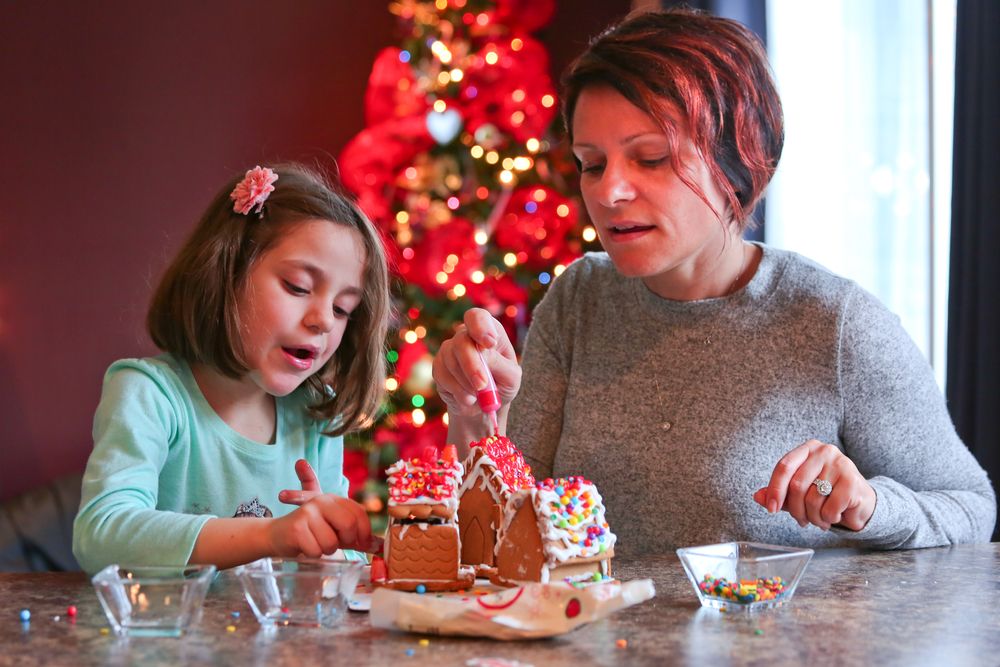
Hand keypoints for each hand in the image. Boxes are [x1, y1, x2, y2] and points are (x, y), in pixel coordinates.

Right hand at [272, 459, 379, 555]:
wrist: (278, 534)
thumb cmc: (312, 533)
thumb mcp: (336, 530)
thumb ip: (358, 535)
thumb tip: (381, 546)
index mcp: (335, 499)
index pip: (360, 513)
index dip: (365, 532)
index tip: (361, 543)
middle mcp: (322, 501)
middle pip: (349, 524)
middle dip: (347, 541)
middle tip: (337, 544)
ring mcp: (308, 513)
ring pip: (332, 542)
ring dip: (327, 550)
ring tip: (316, 543)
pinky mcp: (297, 528)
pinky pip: (316, 550)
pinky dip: (313, 554)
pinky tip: (305, 546)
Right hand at [432, 308, 520, 417]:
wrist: (484, 406)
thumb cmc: (502, 385)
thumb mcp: (511, 378)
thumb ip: (500, 364)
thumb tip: (482, 353)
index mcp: (489, 330)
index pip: (478, 317)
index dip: (480, 327)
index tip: (489, 344)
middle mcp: (466, 335)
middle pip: (462, 341)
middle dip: (472, 365)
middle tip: (482, 385)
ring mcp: (449, 350)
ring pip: (451, 361)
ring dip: (467, 383)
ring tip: (480, 395)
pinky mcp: (438, 366)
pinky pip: (443, 376)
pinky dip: (458, 392)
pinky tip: (468, 398)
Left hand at [753, 440, 876, 530]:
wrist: (861, 501)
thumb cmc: (827, 494)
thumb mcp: (800, 492)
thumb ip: (779, 493)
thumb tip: (757, 496)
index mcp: (808, 449)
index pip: (784, 466)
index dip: (775, 490)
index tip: (771, 509)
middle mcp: (824, 452)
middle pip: (796, 485)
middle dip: (795, 510)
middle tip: (801, 521)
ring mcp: (841, 464)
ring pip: (812, 499)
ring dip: (813, 518)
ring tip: (819, 520)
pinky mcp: (853, 482)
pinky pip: (830, 508)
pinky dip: (828, 519)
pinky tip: (834, 516)